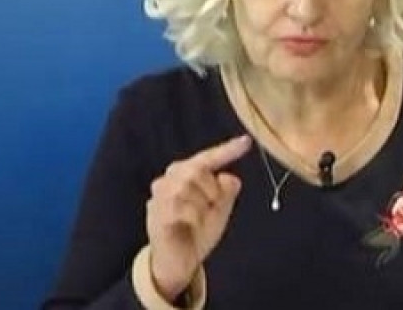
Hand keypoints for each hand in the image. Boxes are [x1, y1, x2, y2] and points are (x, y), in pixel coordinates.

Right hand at [145, 135, 251, 300]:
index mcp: (187, 174)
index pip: (209, 157)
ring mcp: (161, 195)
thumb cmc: (198, 231)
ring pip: (187, 188)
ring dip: (201, 207)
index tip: (246, 141)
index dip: (228, 150)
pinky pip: (179, 208)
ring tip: (199, 219)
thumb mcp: (220, 211)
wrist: (180, 261)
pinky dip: (192, 218)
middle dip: (211, 190)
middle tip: (213, 206)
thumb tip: (231, 178)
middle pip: (196, 170)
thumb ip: (227, 192)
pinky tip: (191, 225)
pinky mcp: (156, 211)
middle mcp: (171, 179)